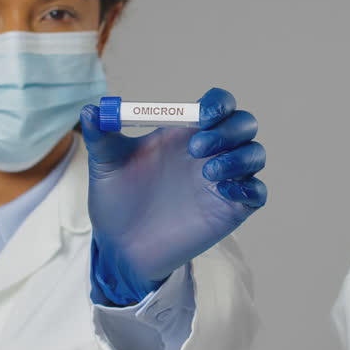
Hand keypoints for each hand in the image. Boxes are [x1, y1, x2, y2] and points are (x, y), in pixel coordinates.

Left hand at [81, 87, 266, 305]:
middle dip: (229, 130)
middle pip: (244, 125)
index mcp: (185, 133)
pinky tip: (222, 191)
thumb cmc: (116, 200)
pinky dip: (248, 187)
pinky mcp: (230, 210)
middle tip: (197, 149)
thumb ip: (101, 136)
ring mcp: (223, 181)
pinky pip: (257, 193)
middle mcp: (210, 152)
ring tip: (207, 172)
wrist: (121, 246)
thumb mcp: (105, 164)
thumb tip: (92, 110)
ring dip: (239, 157)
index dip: (218, 103)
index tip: (201, 115)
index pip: (219, 105)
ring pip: (255, 155)